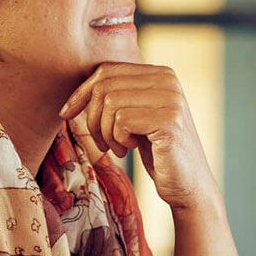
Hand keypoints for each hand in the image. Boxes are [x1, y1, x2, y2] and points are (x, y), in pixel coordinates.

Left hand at [60, 63, 218, 209]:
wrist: (188, 184)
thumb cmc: (158, 152)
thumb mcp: (137, 117)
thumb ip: (119, 95)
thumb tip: (76, 91)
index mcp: (161, 74)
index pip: (107, 70)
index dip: (82, 92)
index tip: (67, 113)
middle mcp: (169, 80)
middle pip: (105, 85)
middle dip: (93, 117)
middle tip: (102, 142)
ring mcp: (171, 99)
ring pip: (110, 103)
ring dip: (105, 132)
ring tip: (118, 148)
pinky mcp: (169, 121)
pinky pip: (122, 121)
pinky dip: (118, 140)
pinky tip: (131, 149)